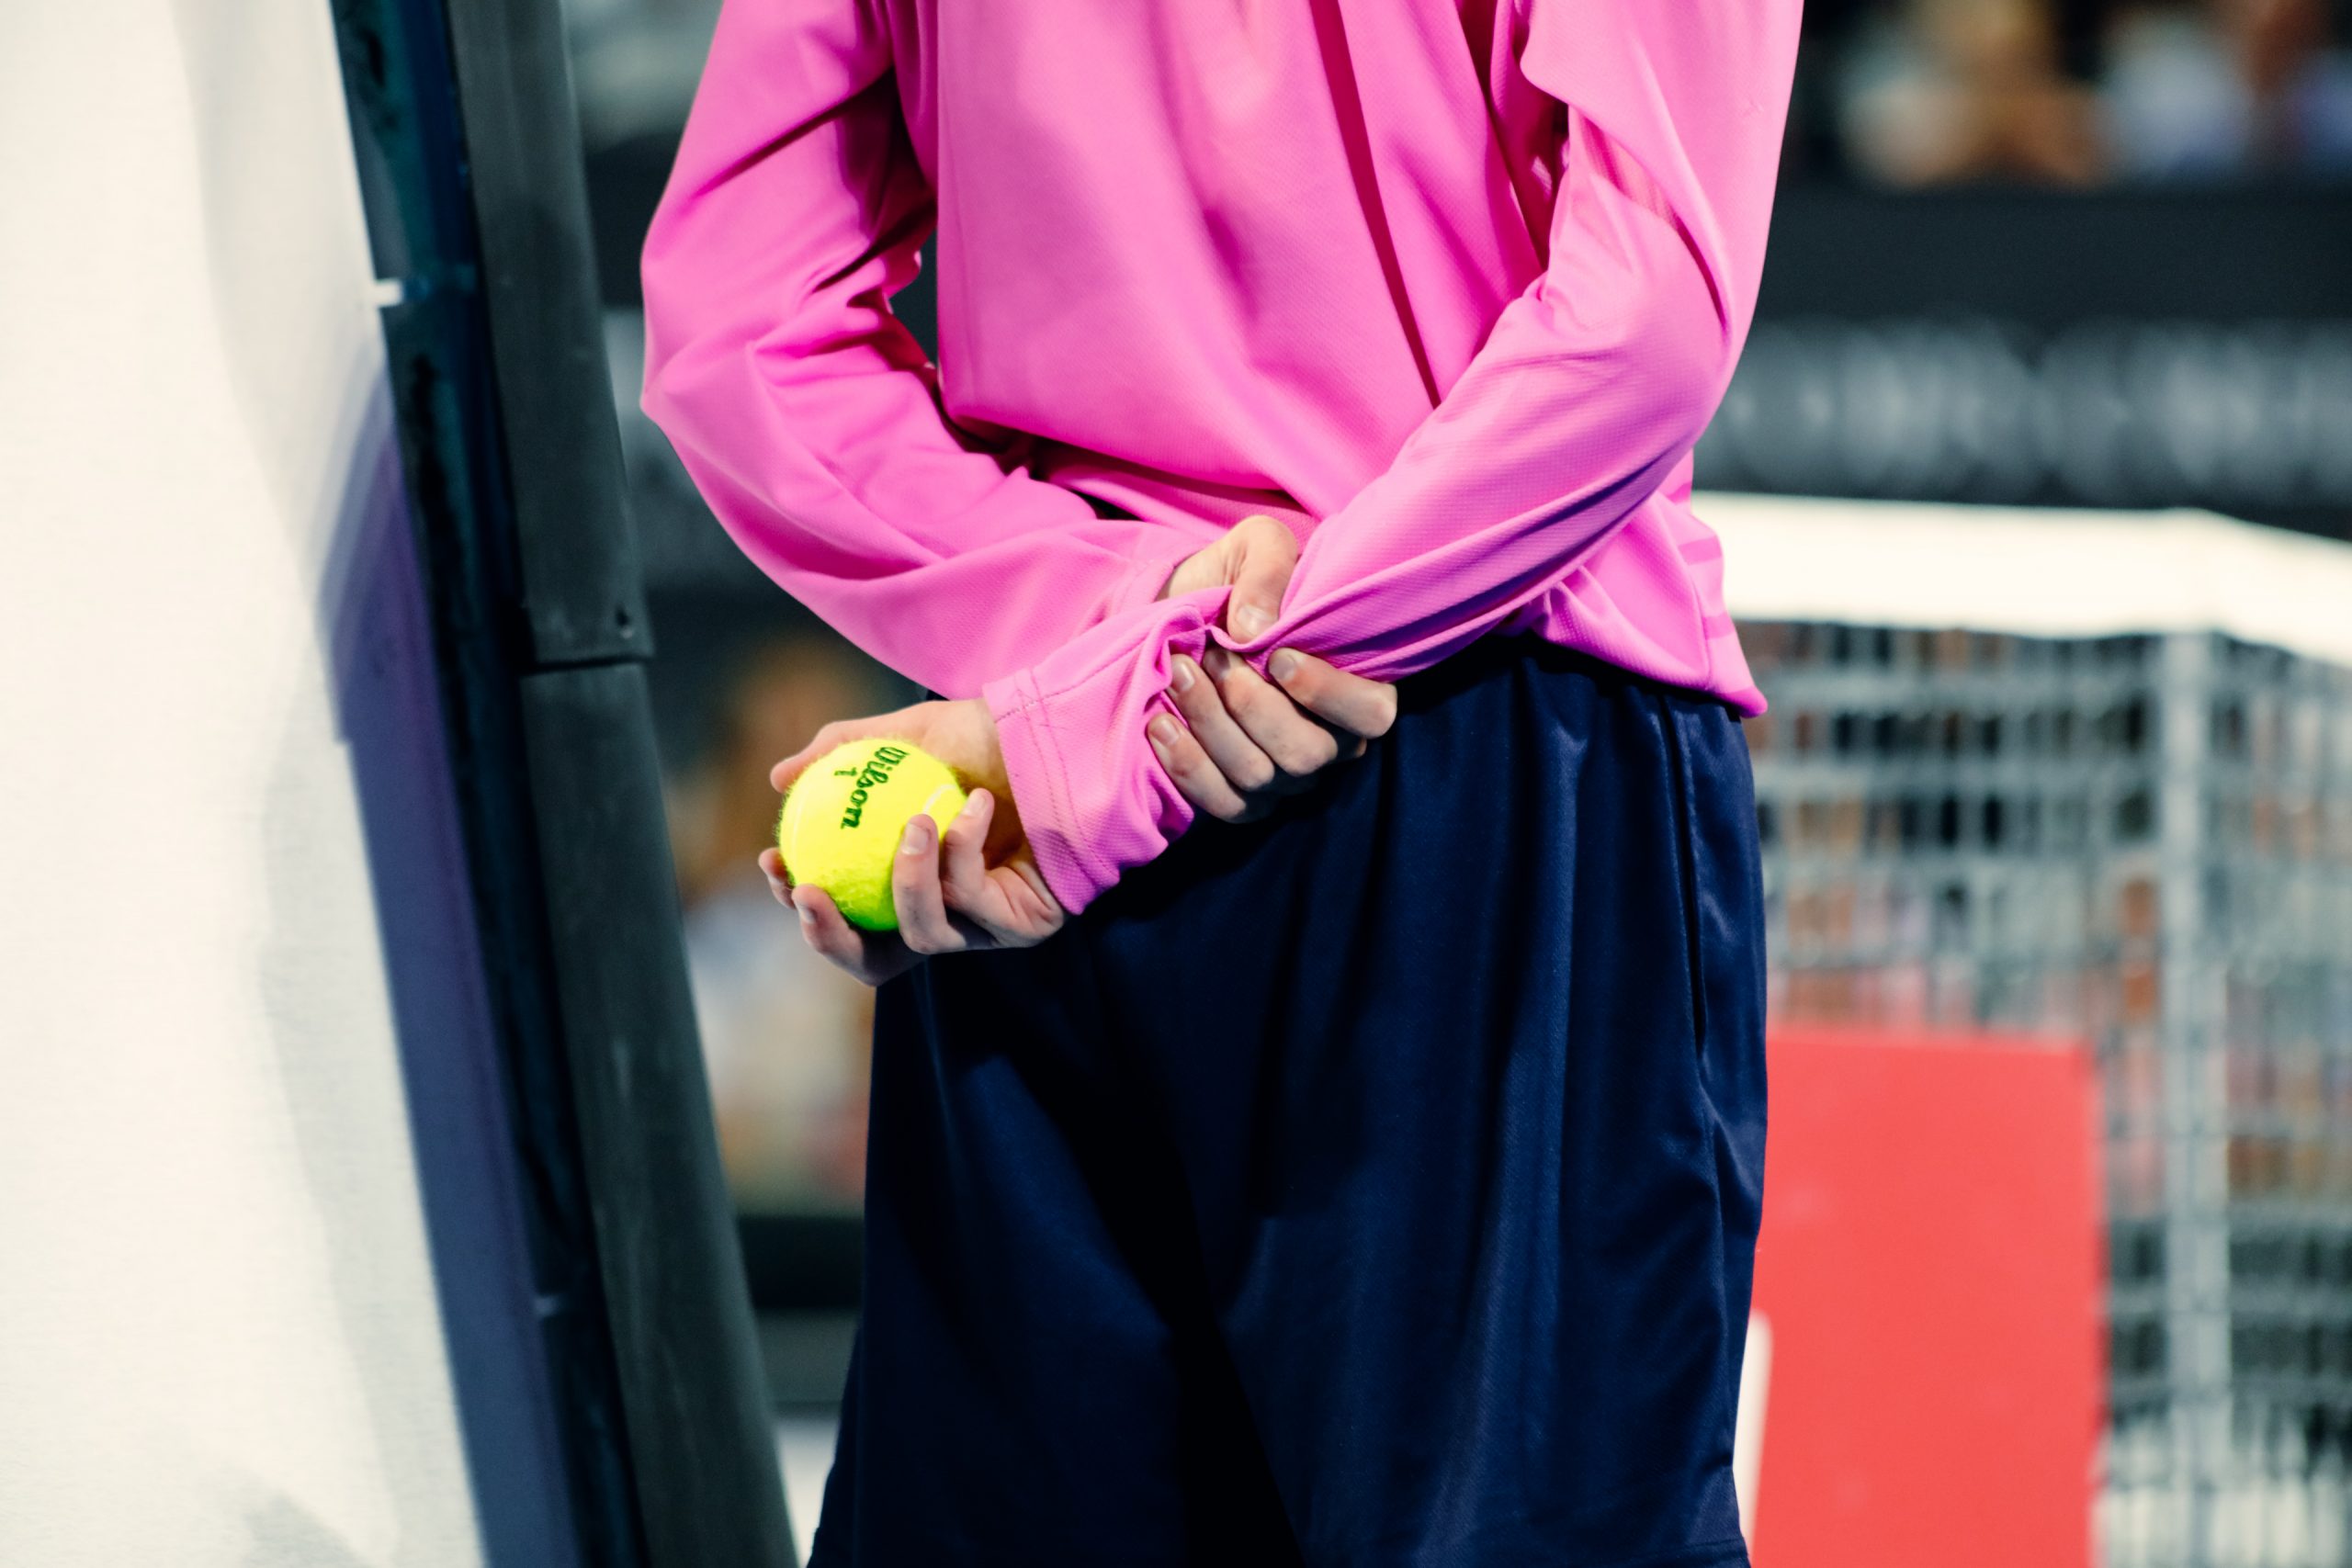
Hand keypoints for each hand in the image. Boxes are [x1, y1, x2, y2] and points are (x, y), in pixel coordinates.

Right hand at [758, 699, 1064, 984]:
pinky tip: (971, 807)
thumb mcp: (903, 735)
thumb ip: (840, 752)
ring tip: (915, 822)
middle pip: (874, 963)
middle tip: (809, 891)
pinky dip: (964, 853)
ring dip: (909, 880)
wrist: (1056, 732)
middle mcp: (943, 919)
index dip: (806, 911)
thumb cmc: (982, 738)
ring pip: (924, 935)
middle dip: (831, 938)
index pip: (846, 924)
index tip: (778, 863)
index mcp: (907, 891)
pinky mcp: (1026, 924)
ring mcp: (984, 928)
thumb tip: (777, 780)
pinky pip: (975, 901)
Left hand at [1152, 514, 1397, 822]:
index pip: (1372, 714)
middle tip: (1214, 655)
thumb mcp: (1255, 547)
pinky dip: (1187, 766)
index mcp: (1356, 685)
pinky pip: (1222, 804)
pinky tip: (1160, 722)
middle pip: (1305, 754)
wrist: (1179, 612)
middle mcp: (1329, 743)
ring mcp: (1285, 778)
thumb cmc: (1237, 581)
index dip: (1327, 693)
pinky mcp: (1240, 798)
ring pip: (1257, 777)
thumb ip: (1267, 569)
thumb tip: (1256, 629)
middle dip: (1251, 705)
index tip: (1277, 655)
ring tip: (1179, 673)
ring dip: (1210, 723)